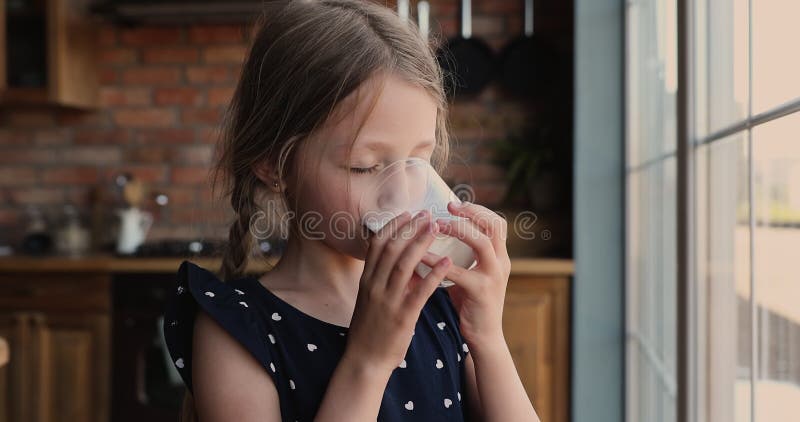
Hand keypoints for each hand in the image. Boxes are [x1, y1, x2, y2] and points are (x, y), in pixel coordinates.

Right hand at [346, 210, 452, 372]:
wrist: (365, 359)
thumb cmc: (371, 328)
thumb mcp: (371, 297)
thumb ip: (383, 277)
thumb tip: (401, 257)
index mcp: (367, 279)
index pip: (377, 244)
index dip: (394, 225)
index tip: (409, 212)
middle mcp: (374, 285)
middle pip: (392, 248)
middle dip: (410, 228)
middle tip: (428, 214)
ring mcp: (387, 300)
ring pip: (404, 264)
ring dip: (421, 243)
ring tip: (436, 227)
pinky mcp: (402, 316)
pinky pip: (419, 291)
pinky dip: (433, 274)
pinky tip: (447, 262)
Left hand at [421, 201, 510, 346]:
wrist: (483, 337)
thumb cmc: (471, 303)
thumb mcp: (471, 273)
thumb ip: (462, 255)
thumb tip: (436, 233)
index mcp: (499, 256)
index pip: (496, 222)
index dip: (477, 210)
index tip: (455, 204)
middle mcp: (501, 263)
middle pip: (493, 226)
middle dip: (470, 212)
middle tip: (447, 207)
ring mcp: (493, 277)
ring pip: (481, 242)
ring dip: (458, 230)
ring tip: (436, 225)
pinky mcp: (481, 292)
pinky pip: (457, 271)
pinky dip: (436, 262)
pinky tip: (420, 256)